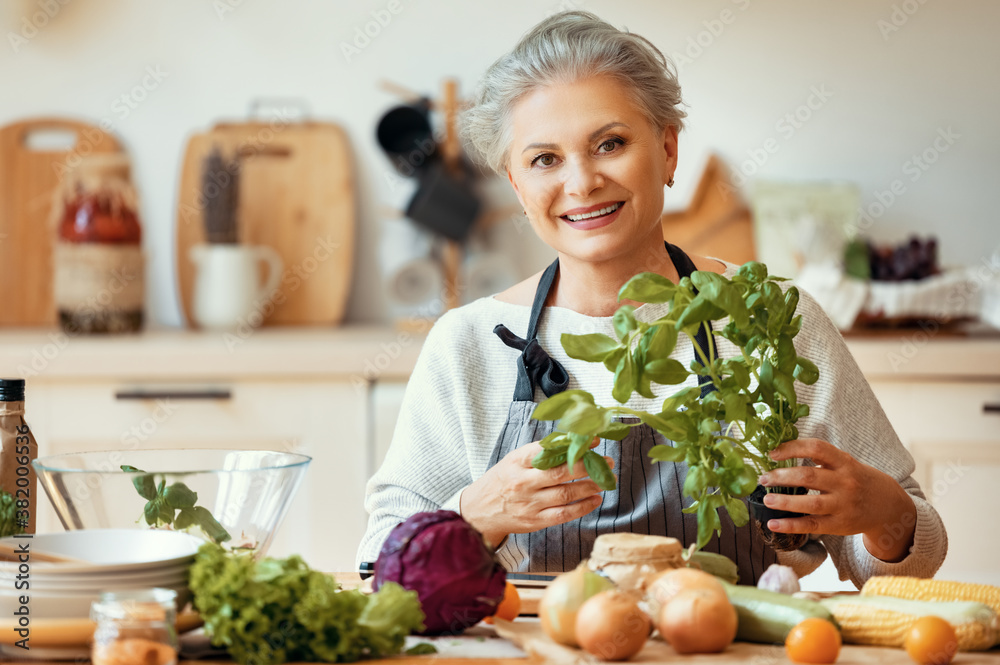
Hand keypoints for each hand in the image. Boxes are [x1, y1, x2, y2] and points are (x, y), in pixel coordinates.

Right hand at [460, 437, 613, 548]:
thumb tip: (571, 441)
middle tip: (607, 463)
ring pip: (566, 494)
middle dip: (588, 466)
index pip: (548, 450)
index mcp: (517, 462)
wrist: (478, 511)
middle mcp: (524, 482)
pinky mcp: (535, 521)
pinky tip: (595, 499)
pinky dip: (583, 507)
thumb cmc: (501, 481)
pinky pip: (564, 514)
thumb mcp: (514, 461)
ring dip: (590, 486)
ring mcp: (530, 503)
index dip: (574, 445)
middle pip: (561, 473)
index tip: (594, 440)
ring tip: (605, 480)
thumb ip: (539, 453)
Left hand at [758, 438, 916, 562]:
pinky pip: (812, 525)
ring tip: (766, 499)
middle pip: (809, 477)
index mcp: (844, 462)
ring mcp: (842, 505)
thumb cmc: (857, 479)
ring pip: (810, 503)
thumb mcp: (845, 463)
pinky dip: (791, 525)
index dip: (792, 448)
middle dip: (782, 477)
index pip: (816, 448)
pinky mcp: (839, 525)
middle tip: (763, 478)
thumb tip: (781, 452)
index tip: (772, 453)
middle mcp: (845, 483)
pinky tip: (773, 524)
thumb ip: (820, 459)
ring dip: (784, 502)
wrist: (887, 506)